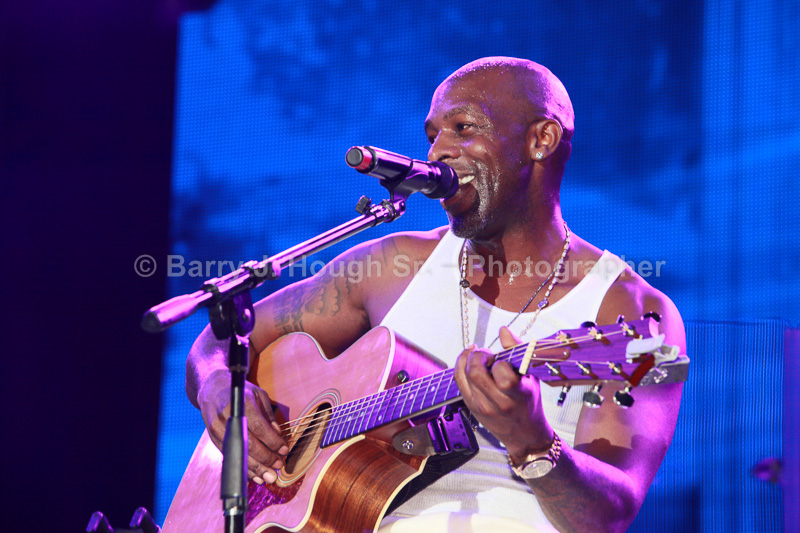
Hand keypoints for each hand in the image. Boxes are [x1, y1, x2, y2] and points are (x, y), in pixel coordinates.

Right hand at [197, 369, 288, 483]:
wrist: (212, 387)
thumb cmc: (240, 391)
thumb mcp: (259, 395)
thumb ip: (268, 416)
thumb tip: (278, 434)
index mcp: (242, 405)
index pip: (260, 428)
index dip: (273, 442)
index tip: (284, 450)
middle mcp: (228, 418)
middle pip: (249, 444)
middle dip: (266, 458)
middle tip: (279, 466)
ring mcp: (218, 429)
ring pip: (238, 453)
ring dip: (254, 468)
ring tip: (268, 477)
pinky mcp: (213, 437)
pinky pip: (229, 456)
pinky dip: (241, 467)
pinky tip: (253, 474)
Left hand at [453, 327, 553, 461]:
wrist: (525, 435)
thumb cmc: (530, 402)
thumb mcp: (531, 377)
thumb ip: (517, 351)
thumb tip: (503, 330)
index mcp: (518, 395)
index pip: (502, 374)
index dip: (500, 362)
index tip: (503, 360)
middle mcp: (498, 403)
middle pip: (476, 373)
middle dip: (478, 356)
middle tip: (487, 353)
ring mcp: (481, 406)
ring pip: (463, 376)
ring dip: (467, 358)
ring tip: (478, 354)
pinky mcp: (471, 407)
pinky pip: (458, 382)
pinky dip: (461, 366)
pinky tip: (469, 360)